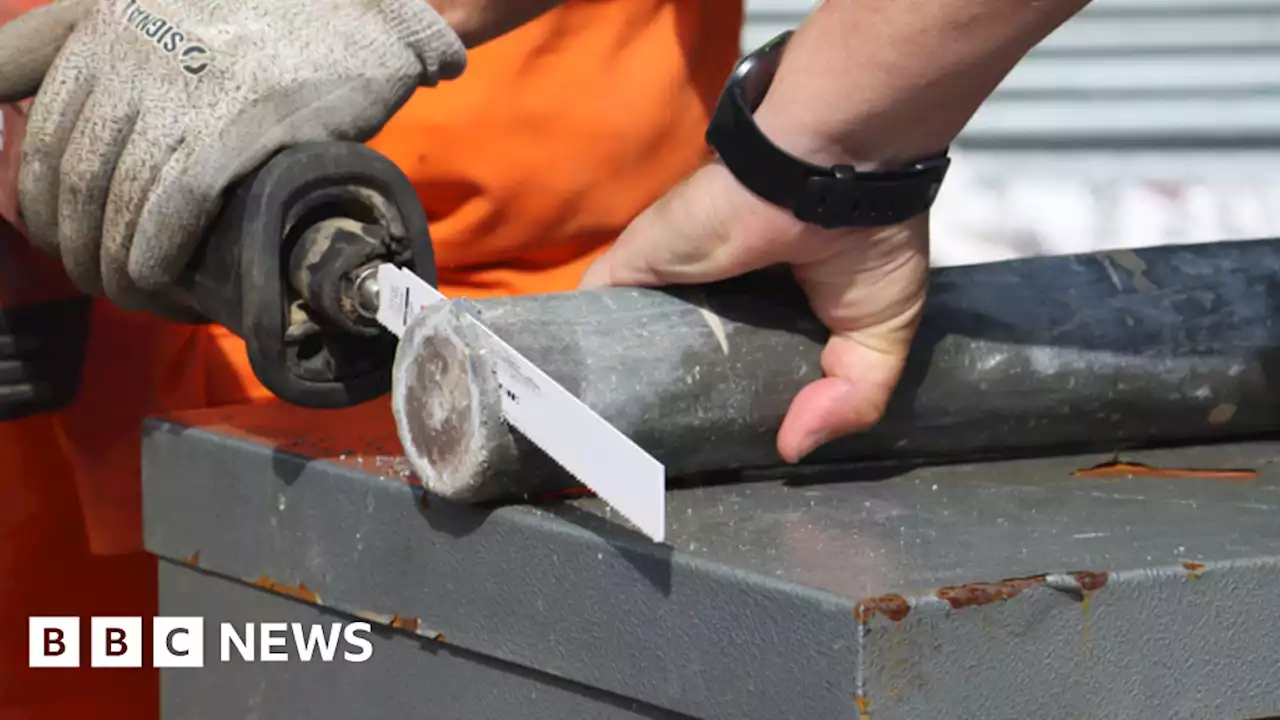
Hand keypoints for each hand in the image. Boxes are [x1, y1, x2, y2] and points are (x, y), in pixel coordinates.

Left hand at [0, 0, 464, 312]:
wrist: (366, 7)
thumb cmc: (268, 13)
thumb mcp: (158, 7)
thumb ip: (86, 41)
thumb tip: (29, 102)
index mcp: (105, 27)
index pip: (42, 135)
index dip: (40, 203)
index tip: (60, 238)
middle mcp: (132, 55)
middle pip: (76, 177)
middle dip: (78, 247)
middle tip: (101, 280)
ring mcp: (186, 90)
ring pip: (120, 199)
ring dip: (117, 264)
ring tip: (135, 292)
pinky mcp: (242, 124)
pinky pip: (176, 205)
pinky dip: (159, 252)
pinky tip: (161, 278)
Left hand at [579, 161, 928, 462]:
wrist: (832, 173)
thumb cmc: (867, 241)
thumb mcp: (880, 334)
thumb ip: (851, 397)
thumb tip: (794, 449)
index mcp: (772, 302)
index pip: (738, 358)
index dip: (733, 398)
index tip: (728, 442)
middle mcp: (716, 288)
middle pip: (682, 351)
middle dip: (675, 395)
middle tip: (672, 451)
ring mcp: (671, 275)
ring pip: (634, 336)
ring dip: (624, 378)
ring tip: (614, 440)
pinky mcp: (636, 263)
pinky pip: (594, 312)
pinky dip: (581, 350)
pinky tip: (575, 400)